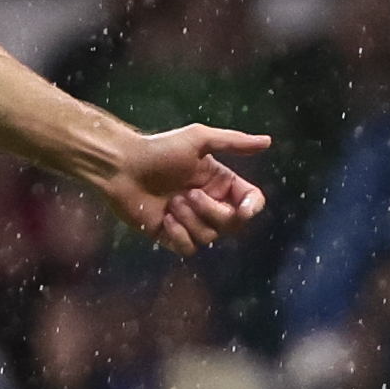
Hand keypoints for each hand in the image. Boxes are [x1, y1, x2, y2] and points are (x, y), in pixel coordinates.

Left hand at [91, 125, 269, 250]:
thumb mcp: (198, 139)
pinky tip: (164, 218)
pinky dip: (180, 236)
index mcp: (220, 182)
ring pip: (210, 237)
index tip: (242, 208)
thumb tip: (268, 141)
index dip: (251, 208)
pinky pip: (189, 249)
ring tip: (171, 202)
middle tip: (187, 194)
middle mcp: (208, 203)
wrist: (120, 166)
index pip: (250, 202)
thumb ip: (233, 142)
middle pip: (232, 224)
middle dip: (212, 212)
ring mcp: (189, 221)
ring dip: (191, 220)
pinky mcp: (170, 235)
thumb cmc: (158, 149)